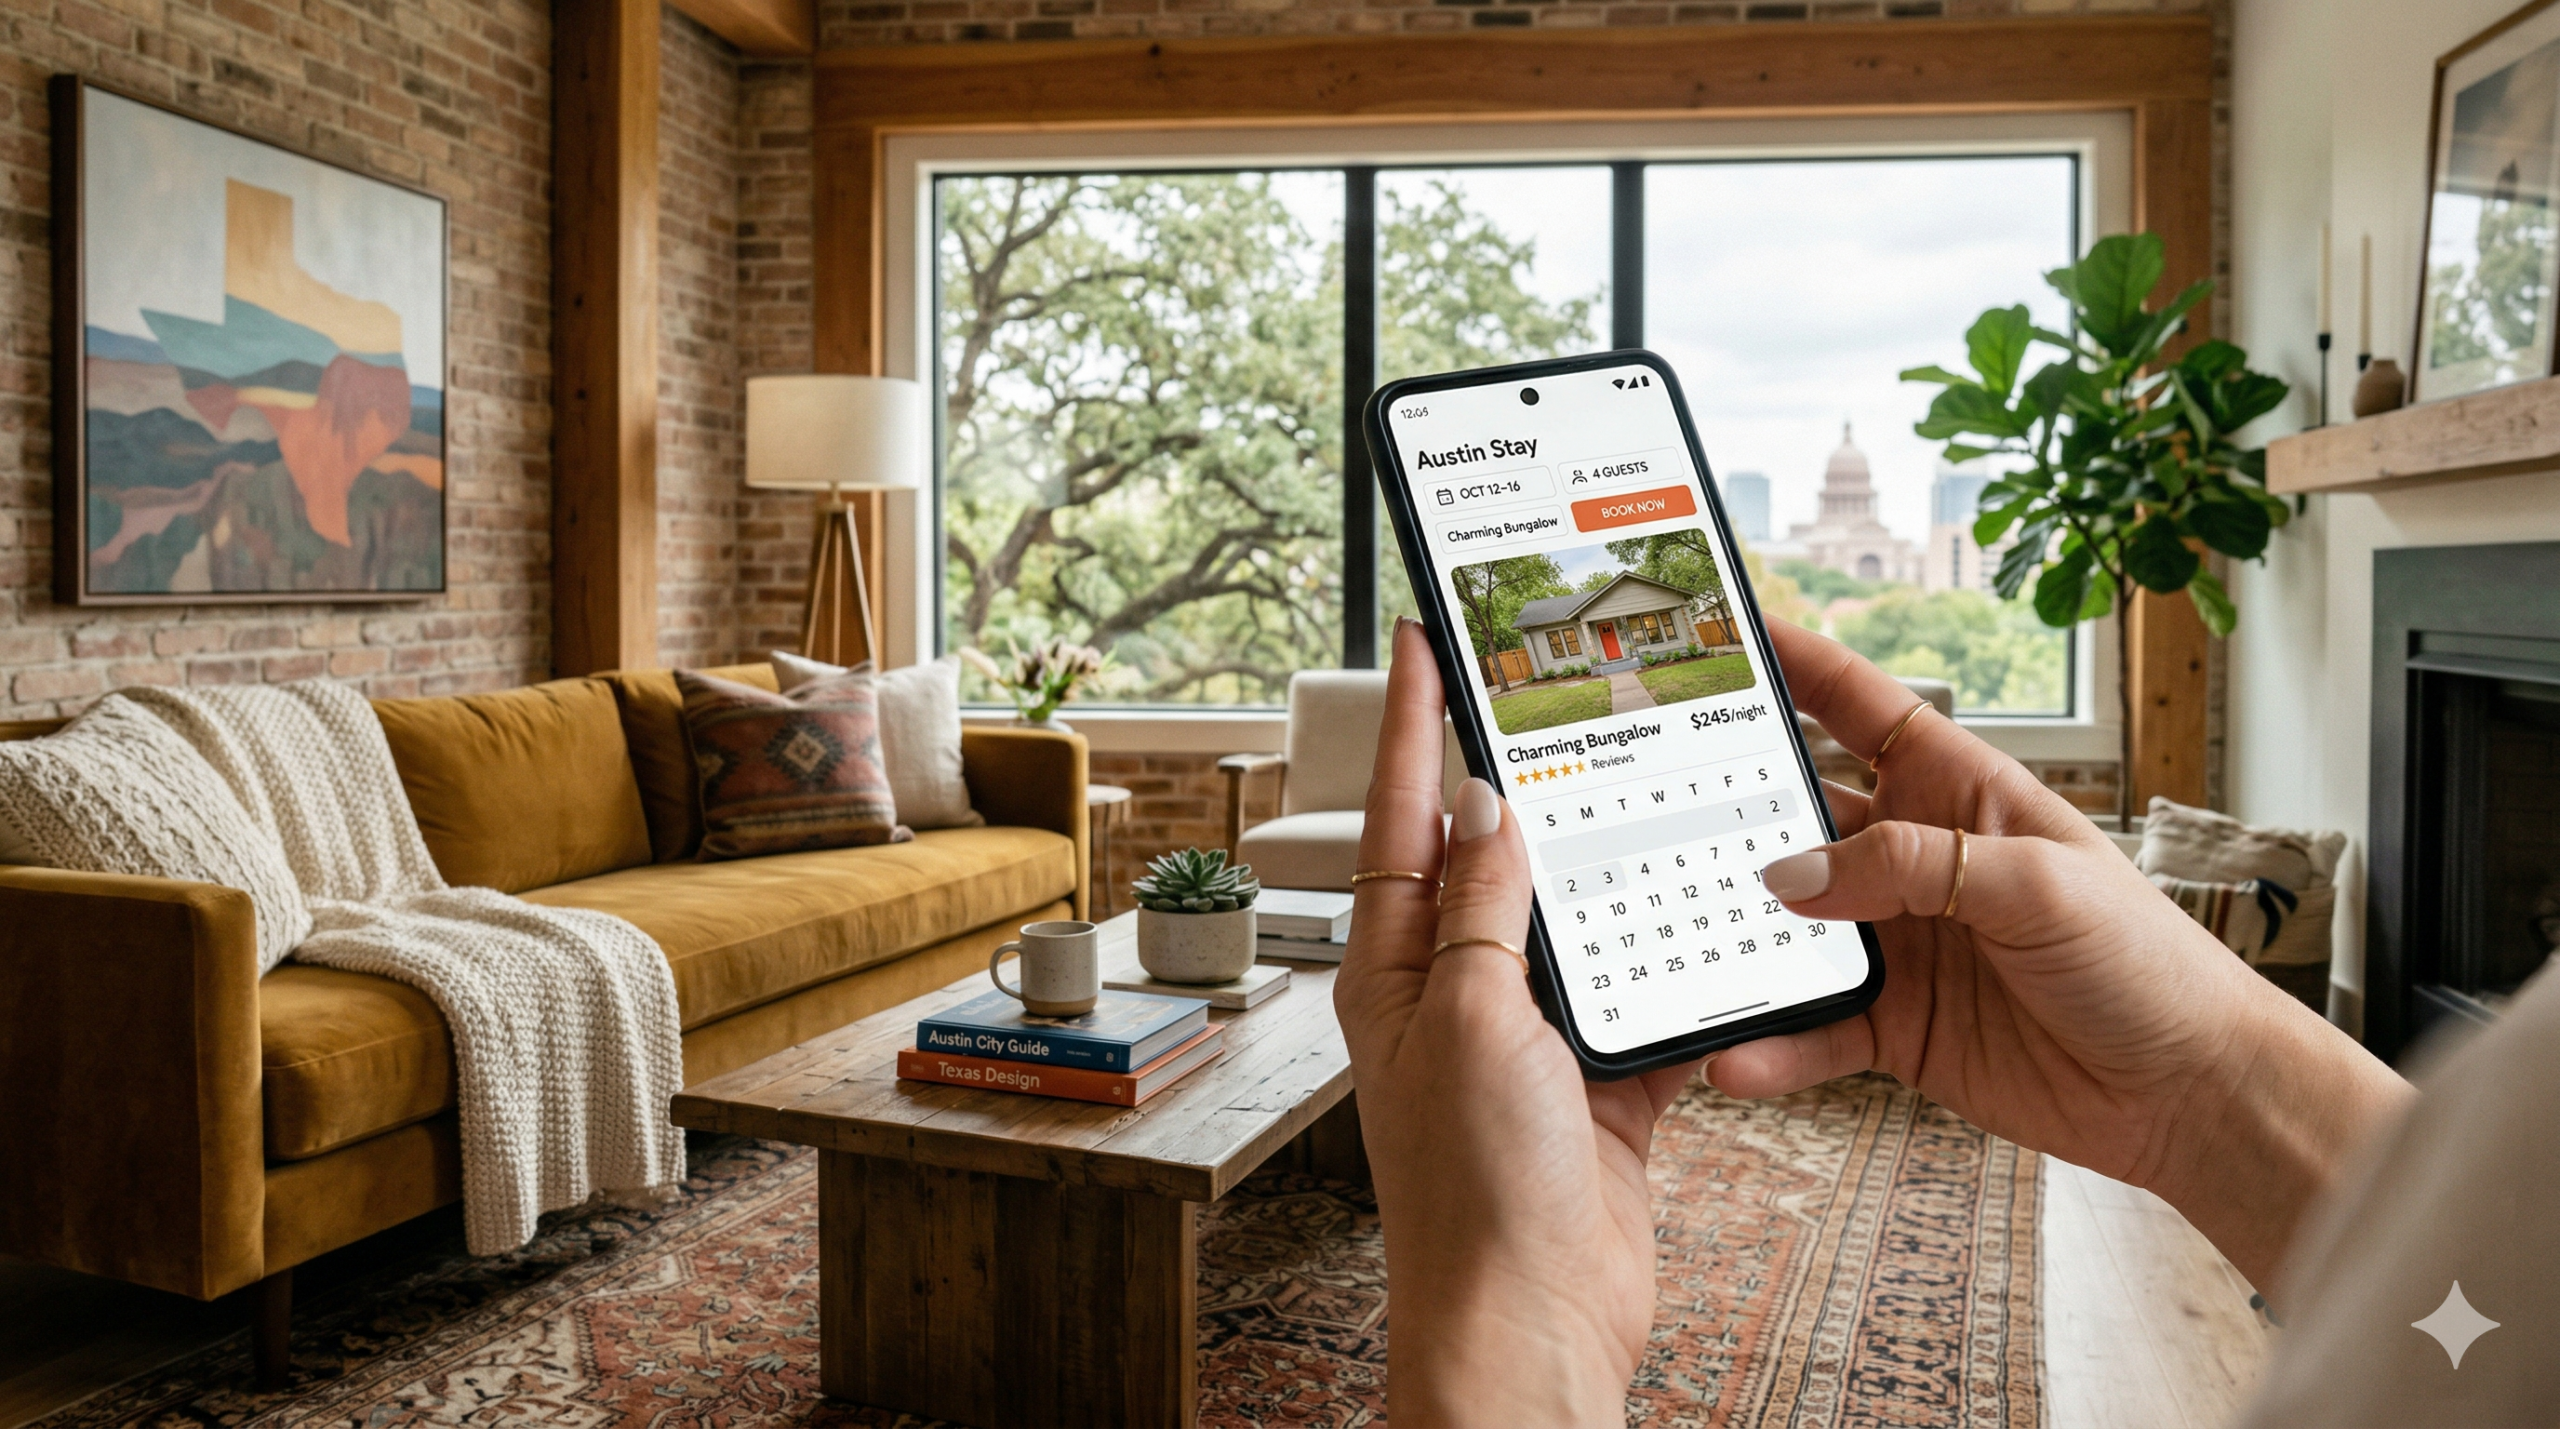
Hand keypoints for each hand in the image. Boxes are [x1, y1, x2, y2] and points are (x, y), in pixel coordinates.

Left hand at [1336, 620, 1691, 1427]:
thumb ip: (1485, 910)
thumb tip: (1488, 809)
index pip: (1401, 818)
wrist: (1535, 1322)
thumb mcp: (1471, 1017)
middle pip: (1487, 860)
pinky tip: (1709, 926)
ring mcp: (1528, 1042)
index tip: (1419, 643)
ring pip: (1571, 923)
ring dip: (1607, 869)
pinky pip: (1640, 1001)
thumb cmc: (1474, 1189)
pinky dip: (1674, 968)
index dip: (1410, 725)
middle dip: (1516, 778)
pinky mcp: (1599, 1087)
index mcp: (1397, 971)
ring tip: (1639, 785)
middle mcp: (1456, 997)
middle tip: (1544, 689)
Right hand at [1720, 620, 2409, 1286]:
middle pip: (1798, 817)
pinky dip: (1772, 1044)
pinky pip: (1814, 1027)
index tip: (1722, 634)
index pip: (1859, 706)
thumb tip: (1793, 878)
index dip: (1795, 663)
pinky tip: (1737, 1056)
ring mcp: (1899, 943)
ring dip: (1736, 934)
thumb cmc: (2145, 961)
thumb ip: (1911, 868)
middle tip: (1641, 802)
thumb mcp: (2035, 884)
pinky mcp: (1895, 1025)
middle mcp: (1915, 858)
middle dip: (1725, 807)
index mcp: (1957, 790)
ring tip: (1675, 943)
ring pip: (1789, 927)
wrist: (2188, 1089)